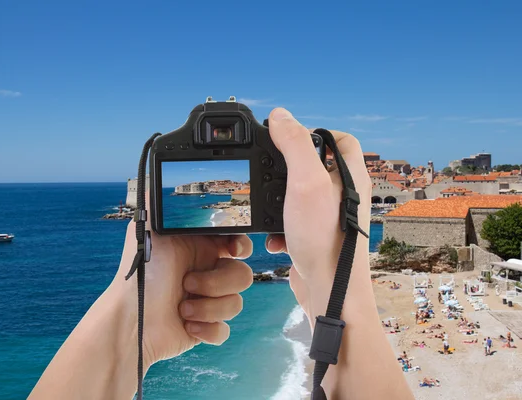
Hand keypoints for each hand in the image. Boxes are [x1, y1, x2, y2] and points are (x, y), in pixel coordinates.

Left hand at [112, 208, 253, 368]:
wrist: (131, 320)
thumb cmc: (139, 275)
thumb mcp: (148, 230)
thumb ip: (159, 202)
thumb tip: (161, 175)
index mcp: (199, 249)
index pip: (236, 242)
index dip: (240, 245)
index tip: (230, 249)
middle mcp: (206, 272)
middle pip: (242, 274)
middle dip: (218, 281)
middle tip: (189, 281)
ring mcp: (208, 300)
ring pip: (237, 302)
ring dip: (209, 306)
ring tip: (183, 304)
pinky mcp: (206, 326)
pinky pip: (226, 329)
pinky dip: (209, 327)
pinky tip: (187, 323)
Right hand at [264, 108, 372, 325]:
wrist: (329, 291)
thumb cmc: (326, 239)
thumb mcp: (306, 182)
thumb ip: (294, 145)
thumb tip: (280, 115)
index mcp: (351, 176)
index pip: (342, 141)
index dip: (319, 132)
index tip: (294, 136)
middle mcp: (344, 195)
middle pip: (317, 166)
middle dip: (289, 168)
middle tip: (272, 171)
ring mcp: (329, 217)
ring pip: (300, 195)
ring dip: (279, 200)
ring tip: (271, 207)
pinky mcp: (315, 236)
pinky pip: (292, 222)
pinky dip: (279, 226)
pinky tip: (275, 236)